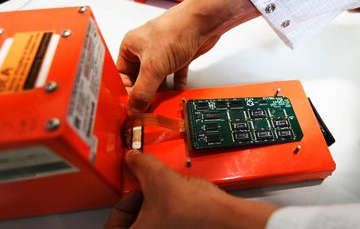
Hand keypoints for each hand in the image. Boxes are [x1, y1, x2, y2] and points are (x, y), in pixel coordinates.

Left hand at [105, 150, 278, 228]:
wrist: (226, 216)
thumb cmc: (193, 209)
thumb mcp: (159, 178)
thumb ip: (140, 165)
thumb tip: (132, 156)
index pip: (114, 226)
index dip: (121, 205)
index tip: (132, 190)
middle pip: (132, 223)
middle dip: (138, 204)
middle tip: (147, 189)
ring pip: (150, 222)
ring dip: (152, 206)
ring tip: (163, 190)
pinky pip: (164, 223)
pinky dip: (165, 211)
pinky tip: (175, 198)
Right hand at [117, 0, 258, 114]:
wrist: (203, 22)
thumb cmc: (175, 31)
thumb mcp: (153, 67)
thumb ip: (142, 91)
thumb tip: (133, 109)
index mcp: (131, 47)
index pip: (122, 75)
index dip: (126, 91)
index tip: (133, 107)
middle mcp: (145, 50)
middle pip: (140, 79)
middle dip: (145, 93)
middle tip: (148, 108)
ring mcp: (163, 54)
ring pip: (157, 79)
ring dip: (160, 91)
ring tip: (161, 104)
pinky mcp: (179, 57)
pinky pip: (174, 76)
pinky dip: (175, 85)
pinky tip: (176, 94)